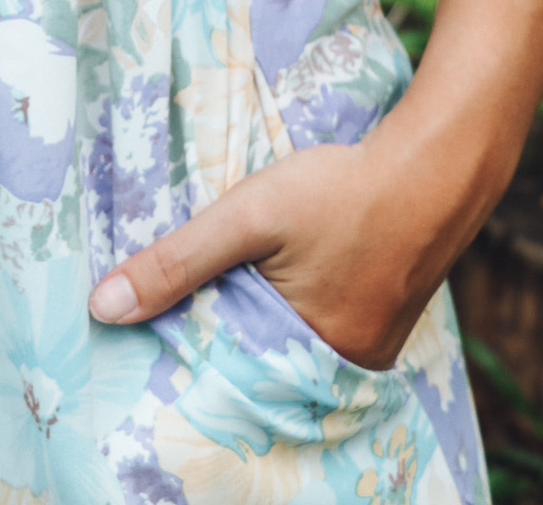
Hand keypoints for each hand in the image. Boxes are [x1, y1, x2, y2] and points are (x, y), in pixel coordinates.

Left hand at [86, 117, 479, 370]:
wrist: (437, 164)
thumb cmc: (342, 189)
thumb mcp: (248, 216)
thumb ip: (177, 260)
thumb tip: (104, 308)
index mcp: (307, 359)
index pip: (228, 378)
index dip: (191, 353)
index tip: (155, 335)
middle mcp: (344, 367)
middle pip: (263, 366)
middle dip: (227, 337)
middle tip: (193, 303)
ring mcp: (373, 347)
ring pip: (296, 346)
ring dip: (266, 321)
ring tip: (241, 285)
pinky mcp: (389, 321)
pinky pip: (329, 331)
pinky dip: (302, 311)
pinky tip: (292, 276)